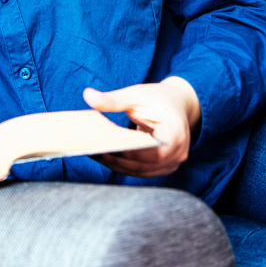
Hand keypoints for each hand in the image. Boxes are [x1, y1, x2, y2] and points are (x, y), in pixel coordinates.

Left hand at [83, 76, 200, 177]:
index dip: (127, 152)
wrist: (177, 103)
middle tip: (93, 151)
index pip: (150, 152)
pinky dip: (124, 166)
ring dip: (118, 165)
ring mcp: (172, 163)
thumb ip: (113, 100)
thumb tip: (88, 95)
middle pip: (143, 165)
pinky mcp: (165, 167)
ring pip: (140, 171)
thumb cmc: (158, 98)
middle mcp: (177, 153)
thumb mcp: (135, 95)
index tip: (103, 147)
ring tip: (96, 154)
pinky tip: (108, 157)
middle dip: (117, 160)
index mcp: (174, 134)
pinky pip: (142, 170)